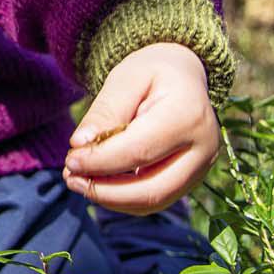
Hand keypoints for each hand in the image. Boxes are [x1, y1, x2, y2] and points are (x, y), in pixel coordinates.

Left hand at [61, 42, 219, 215]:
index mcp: (188, 115)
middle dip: (105, 191)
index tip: (70, 160)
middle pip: (152, 189)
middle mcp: (204, 148)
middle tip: (71, 178)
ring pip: (154, 200)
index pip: (139, 151)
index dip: (100, 161)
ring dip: (111, 199)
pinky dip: (123, 197)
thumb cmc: (152, 72)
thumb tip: (80, 145)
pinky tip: (98, 182)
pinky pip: (156, 198)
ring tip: (79, 181)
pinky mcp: (191, 179)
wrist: (183, 76)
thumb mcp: (126, 79)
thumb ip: (105, 111)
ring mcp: (201, 168)